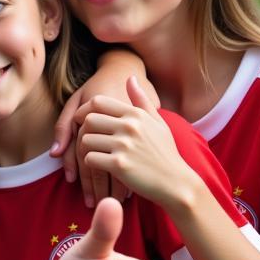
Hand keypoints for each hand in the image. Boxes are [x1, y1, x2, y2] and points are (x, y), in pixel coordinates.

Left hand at [53, 61, 157, 206]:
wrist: (176, 182)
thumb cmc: (165, 152)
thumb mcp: (157, 123)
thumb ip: (141, 100)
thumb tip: (130, 77)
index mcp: (136, 114)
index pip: (97, 102)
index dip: (84, 111)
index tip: (82, 121)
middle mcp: (129, 126)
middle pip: (88, 120)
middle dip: (84, 131)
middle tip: (88, 140)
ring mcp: (124, 145)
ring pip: (86, 140)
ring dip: (86, 149)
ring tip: (95, 154)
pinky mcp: (119, 165)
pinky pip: (89, 159)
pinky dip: (91, 164)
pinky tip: (101, 166)